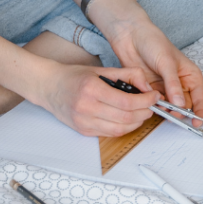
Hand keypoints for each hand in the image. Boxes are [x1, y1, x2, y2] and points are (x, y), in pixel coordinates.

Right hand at [40, 64, 160, 136]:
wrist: (48, 87)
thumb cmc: (73, 76)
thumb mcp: (100, 69)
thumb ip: (125, 74)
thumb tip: (146, 84)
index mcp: (91, 89)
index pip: (126, 101)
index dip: (145, 101)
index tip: (154, 96)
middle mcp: (86, 107)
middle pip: (125, 118)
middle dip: (144, 113)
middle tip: (151, 106)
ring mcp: (83, 121)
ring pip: (119, 130)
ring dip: (136, 123)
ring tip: (141, 113)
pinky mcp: (83, 131)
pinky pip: (109, 134)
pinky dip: (122, 128)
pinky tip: (126, 119)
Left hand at [107, 19, 202, 125]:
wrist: (131, 36)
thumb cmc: (153, 42)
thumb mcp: (166, 63)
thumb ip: (173, 85)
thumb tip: (181, 104)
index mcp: (190, 76)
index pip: (200, 99)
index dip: (199, 113)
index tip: (196, 123)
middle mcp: (180, 84)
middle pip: (185, 107)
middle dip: (179, 112)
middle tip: (171, 113)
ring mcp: (165, 88)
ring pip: (169, 107)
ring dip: (165, 109)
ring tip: (158, 104)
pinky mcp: (152, 90)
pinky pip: (155, 104)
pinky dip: (153, 105)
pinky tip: (148, 100)